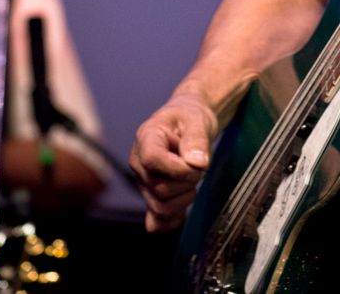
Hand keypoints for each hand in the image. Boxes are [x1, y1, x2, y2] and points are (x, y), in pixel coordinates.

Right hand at [129, 94, 217, 231]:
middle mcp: (139, 163)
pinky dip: (171, 221)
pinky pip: (155, 222)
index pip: (152, 160)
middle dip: (187, 182)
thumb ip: (197, 139)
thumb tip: (196, 162)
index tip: (196, 162)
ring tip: (193, 179)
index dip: (177, 168)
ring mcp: (143, 183)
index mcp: (146, 139)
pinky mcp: (151, 197)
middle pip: (159, 188)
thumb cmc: (189, 118)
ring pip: (160, 207)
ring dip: (184, 199)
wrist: (187, 123)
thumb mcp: (196, 120)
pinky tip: (182, 211)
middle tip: (200, 167)